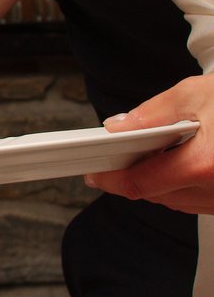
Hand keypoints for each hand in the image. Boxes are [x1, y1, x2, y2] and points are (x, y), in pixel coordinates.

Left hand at [88, 77, 213, 211]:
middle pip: (157, 195)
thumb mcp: (196, 94)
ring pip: (177, 202)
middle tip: (119, 157)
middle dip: (135, 175)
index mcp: (204, 164)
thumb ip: (153, 113)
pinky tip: (181, 163)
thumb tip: (120, 127)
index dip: (109, 179)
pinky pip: (198, 200)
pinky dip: (184, 185)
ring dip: (160, 182)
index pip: (140, 183)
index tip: (93, 173)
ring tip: (155, 154)